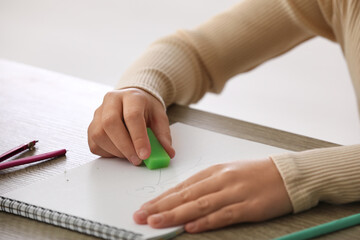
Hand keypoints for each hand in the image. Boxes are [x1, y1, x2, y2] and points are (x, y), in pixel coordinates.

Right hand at [87, 88, 174, 164]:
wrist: (133, 101)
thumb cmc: (146, 110)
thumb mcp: (160, 118)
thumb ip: (163, 136)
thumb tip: (168, 153)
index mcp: (132, 96)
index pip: (132, 116)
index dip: (138, 138)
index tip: (145, 155)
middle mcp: (111, 100)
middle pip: (110, 123)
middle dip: (125, 146)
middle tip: (137, 160)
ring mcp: (98, 112)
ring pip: (99, 135)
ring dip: (116, 151)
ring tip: (131, 155)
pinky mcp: (91, 125)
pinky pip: (94, 143)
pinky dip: (108, 153)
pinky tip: (120, 152)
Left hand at [133, 158, 291, 232]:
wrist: (288, 173)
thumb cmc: (256, 173)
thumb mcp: (228, 172)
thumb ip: (207, 184)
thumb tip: (184, 198)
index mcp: (214, 171)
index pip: (182, 186)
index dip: (162, 197)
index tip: (145, 206)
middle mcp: (220, 180)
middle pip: (186, 195)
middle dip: (161, 206)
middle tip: (141, 215)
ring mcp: (234, 193)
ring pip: (199, 204)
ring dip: (176, 214)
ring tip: (156, 222)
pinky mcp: (249, 206)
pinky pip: (223, 214)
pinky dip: (206, 221)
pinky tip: (191, 226)